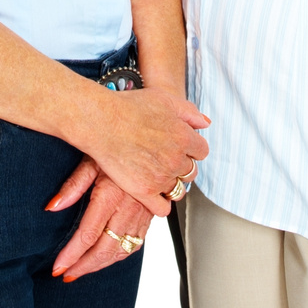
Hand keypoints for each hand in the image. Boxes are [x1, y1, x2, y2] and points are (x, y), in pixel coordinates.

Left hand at [46, 158, 153, 281]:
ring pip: (121, 251)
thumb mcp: (92, 159)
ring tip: (81, 269)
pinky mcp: (150, 217)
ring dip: (100, 265)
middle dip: (83, 267)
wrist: (155, 142)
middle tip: (66, 274)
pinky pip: (135, 245)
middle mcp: (129, 209)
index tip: (57, 267)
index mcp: (111, 195)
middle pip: (104, 250)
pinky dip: (118, 256)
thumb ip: (73, 186)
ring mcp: (142, 215)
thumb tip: (51, 207)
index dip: (71, 255)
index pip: (87, 235)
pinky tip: (106, 257)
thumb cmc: (120, 146)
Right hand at [80, 85, 207, 215]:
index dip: (190, 149)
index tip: (180, 148)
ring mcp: (161, 177)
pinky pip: (162, 208)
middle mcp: (176, 159)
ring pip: (178, 189)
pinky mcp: (145, 191)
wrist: (102, 122)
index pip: (201, 151)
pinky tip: (153, 194)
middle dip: (182, 167)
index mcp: (184, 137)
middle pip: (191, 171)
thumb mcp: (165, 99)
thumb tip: (204, 123)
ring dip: (171, 184)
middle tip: (166, 161)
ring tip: (158, 176)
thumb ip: (189, 112)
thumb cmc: (129, 108)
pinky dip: (161, 204)